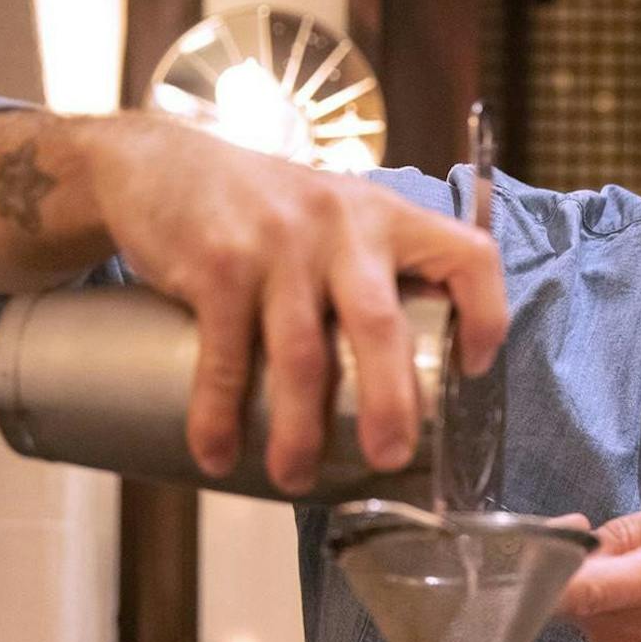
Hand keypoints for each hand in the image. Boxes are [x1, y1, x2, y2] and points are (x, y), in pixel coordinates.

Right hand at [76, 115, 506, 491]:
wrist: (154, 161)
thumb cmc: (263, 210)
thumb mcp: (335, 217)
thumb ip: (370, 273)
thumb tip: (403, 378)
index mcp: (387, 218)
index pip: (468, 255)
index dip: (486, 315)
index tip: (470, 369)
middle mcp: (342, 225)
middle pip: (381, 326)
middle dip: (390, 403)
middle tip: (389, 459)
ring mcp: (278, 244)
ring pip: (302, 355)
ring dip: (299, 430)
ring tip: (295, 480)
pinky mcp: (218, 264)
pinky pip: (227, 355)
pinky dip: (219, 414)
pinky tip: (218, 453)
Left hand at [559, 493, 640, 641]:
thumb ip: (636, 525)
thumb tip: (585, 539)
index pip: (583, 587)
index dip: (549, 556)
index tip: (564, 532)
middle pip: (567, 588)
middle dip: (577, 559)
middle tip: (616, 544)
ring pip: (575, 602)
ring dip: (593, 581)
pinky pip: (589, 619)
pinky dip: (603, 602)